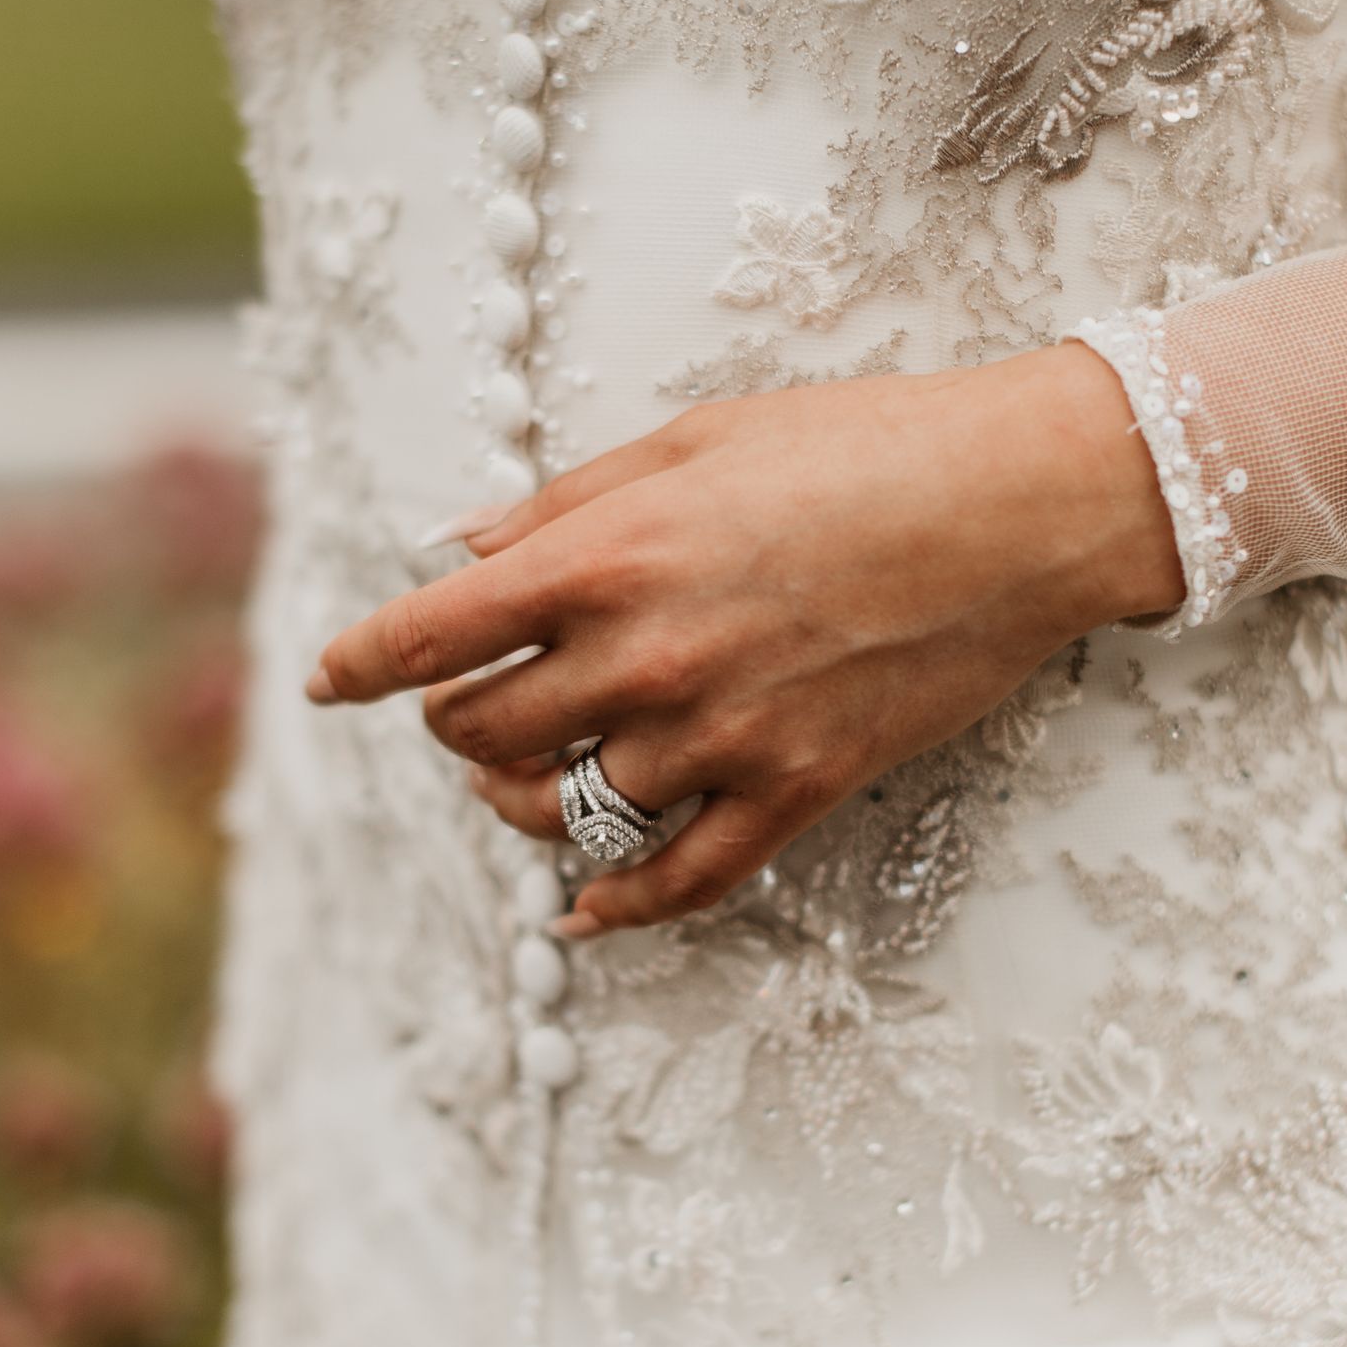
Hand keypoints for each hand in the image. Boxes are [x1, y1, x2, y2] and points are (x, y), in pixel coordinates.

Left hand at [307, 345, 1181, 935]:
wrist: (1019, 503)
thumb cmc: (861, 443)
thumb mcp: (696, 436)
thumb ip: (569, 502)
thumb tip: (463, 547)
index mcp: (607, 556)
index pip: (432, 633)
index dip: (361, 662)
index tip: (327, 678)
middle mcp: (648, 657)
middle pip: (483, 734)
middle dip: (454, 725)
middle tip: (465, 706)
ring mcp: (722, 736)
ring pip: (565, 813)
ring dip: (525, 800)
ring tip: (526, 776)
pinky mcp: (796, 791)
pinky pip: (680, 881)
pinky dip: (617, 906)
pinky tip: (582, 909)